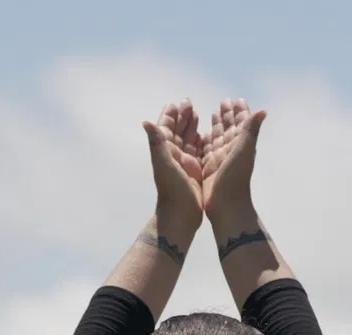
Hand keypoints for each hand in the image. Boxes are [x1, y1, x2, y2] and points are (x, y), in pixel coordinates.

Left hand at [143, 99, 203, 229]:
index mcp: (166, 151)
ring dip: (190, 126)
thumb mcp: (164, 164)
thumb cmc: (172, 190)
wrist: (181, 215)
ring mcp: (184, 163)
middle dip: (182, 117)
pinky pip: (197, 151)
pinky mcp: (195, 171)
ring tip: (197, 113)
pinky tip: (205, 134)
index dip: (170, 116)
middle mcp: (174, 155)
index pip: (166, 128)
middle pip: (177, 131)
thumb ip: (157, 143)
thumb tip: (146, 122)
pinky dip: (200, 140)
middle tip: (188, 102)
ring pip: (187, 139)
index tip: (176, 103)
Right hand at [200, 98, 267, 217]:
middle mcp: (231, 151)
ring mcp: (220, 159)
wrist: (226, 206)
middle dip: (228, 115)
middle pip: (230, 128)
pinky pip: (207, 150)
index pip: (241, 123)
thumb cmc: (235, 179)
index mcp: (240, 145)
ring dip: (218, 125)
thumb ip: (250, 130)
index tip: (237, 99)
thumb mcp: (243, 151)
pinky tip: (202, 134)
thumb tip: (262, 111)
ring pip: (218, 137)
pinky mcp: (209, 168)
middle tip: (225, 101)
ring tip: (215, 112)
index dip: (240, 112)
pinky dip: (206, 140)